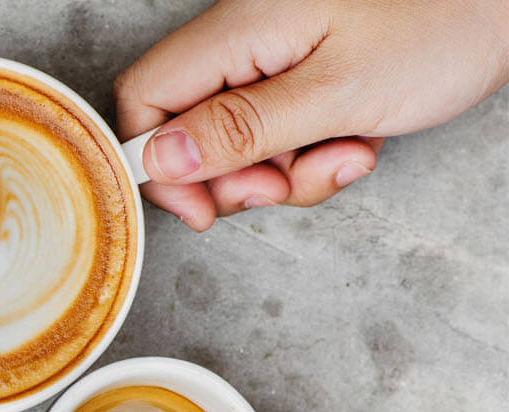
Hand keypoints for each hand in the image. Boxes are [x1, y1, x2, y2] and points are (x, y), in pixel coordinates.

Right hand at [114, 0, 508, 229]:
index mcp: (239, 29)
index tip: (203, 208)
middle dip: (235, 177)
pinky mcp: (307, 70)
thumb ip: (241, 130)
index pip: (145, 97)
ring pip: (239, 140)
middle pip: (188, 127)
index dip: (158, 163)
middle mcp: (246, 36)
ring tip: (347, 154)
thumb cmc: (447, 22)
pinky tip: (357, 141)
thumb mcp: (339, 94)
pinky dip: (313, 153)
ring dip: (286, 171)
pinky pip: (281, 131)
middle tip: (287, 184)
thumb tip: (160, 160)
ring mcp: (277, 54)